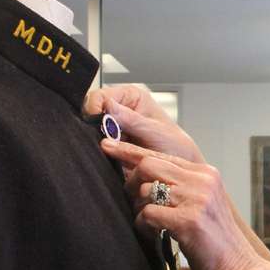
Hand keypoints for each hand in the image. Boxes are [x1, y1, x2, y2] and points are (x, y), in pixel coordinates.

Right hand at [83, 85, 204, 163]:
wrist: (178, 173)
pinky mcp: (110, 147)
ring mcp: (113, 129)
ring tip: (115, 150)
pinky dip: (101, 154)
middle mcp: (119, 110)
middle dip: (96, 128)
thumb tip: (110, 106)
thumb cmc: (175, 146)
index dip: (94, 109)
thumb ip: (133, 119)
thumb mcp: (156, 131)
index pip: (100, 96)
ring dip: (98, 142)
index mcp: (130, 97)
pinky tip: (113, 158)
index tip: (98, 123)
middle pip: (91, 114)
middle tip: (108, 140)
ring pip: (91, 133)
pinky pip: (96, 149)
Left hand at [100, 138, 260, 269]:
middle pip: (148, 165)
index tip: (107, 145)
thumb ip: (179, 187)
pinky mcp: (188, 221)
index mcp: (205, 173)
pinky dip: (142, 226)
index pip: (161, 154)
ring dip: (138, 209)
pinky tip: (151, 235)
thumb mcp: (202, 206)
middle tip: (129, 200)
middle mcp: (202, 181)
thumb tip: (139, 177)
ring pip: (145, 190)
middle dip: (129, 181)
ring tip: (149, 225)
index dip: (130, 150)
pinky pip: (147, 214)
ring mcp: (197, 199)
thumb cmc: (215, 243)